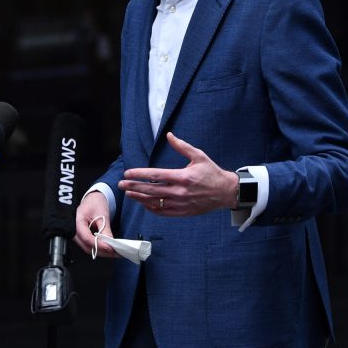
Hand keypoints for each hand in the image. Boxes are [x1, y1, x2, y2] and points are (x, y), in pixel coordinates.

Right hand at [74, 190, 116, 257]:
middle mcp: (74, 229)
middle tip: (114, 252)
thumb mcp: (102, 214)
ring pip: (88, 248)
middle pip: (86, 246)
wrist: (92, 199)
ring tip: (113, 251)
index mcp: (77, 221)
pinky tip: (108, 248)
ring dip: (101, 252)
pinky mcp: (82, 237)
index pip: (86, 237)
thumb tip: (110, 243)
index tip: (109, 248)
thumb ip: (105, 229)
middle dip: (101, 251)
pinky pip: (90, 246)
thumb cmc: (95, 203)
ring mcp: (78, 234)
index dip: (98, 244)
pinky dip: (99, 248)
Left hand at [118, 131, 237, 216]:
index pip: (155, 175)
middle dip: (134, 187)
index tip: (128, 173)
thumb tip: (169, 135)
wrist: (226, 192)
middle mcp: (180, 191)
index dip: (139, 174)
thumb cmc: (211, 172)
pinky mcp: (183, 212)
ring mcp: (181, 204)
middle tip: (121, 185)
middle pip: (151, 190)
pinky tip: (144, 203)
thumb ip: (182, 146)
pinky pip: (163, 212)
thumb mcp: (198, 156)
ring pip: (155, 202)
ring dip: (139, 198)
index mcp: (183, 177)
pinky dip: (151, 208)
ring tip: (128, 194)